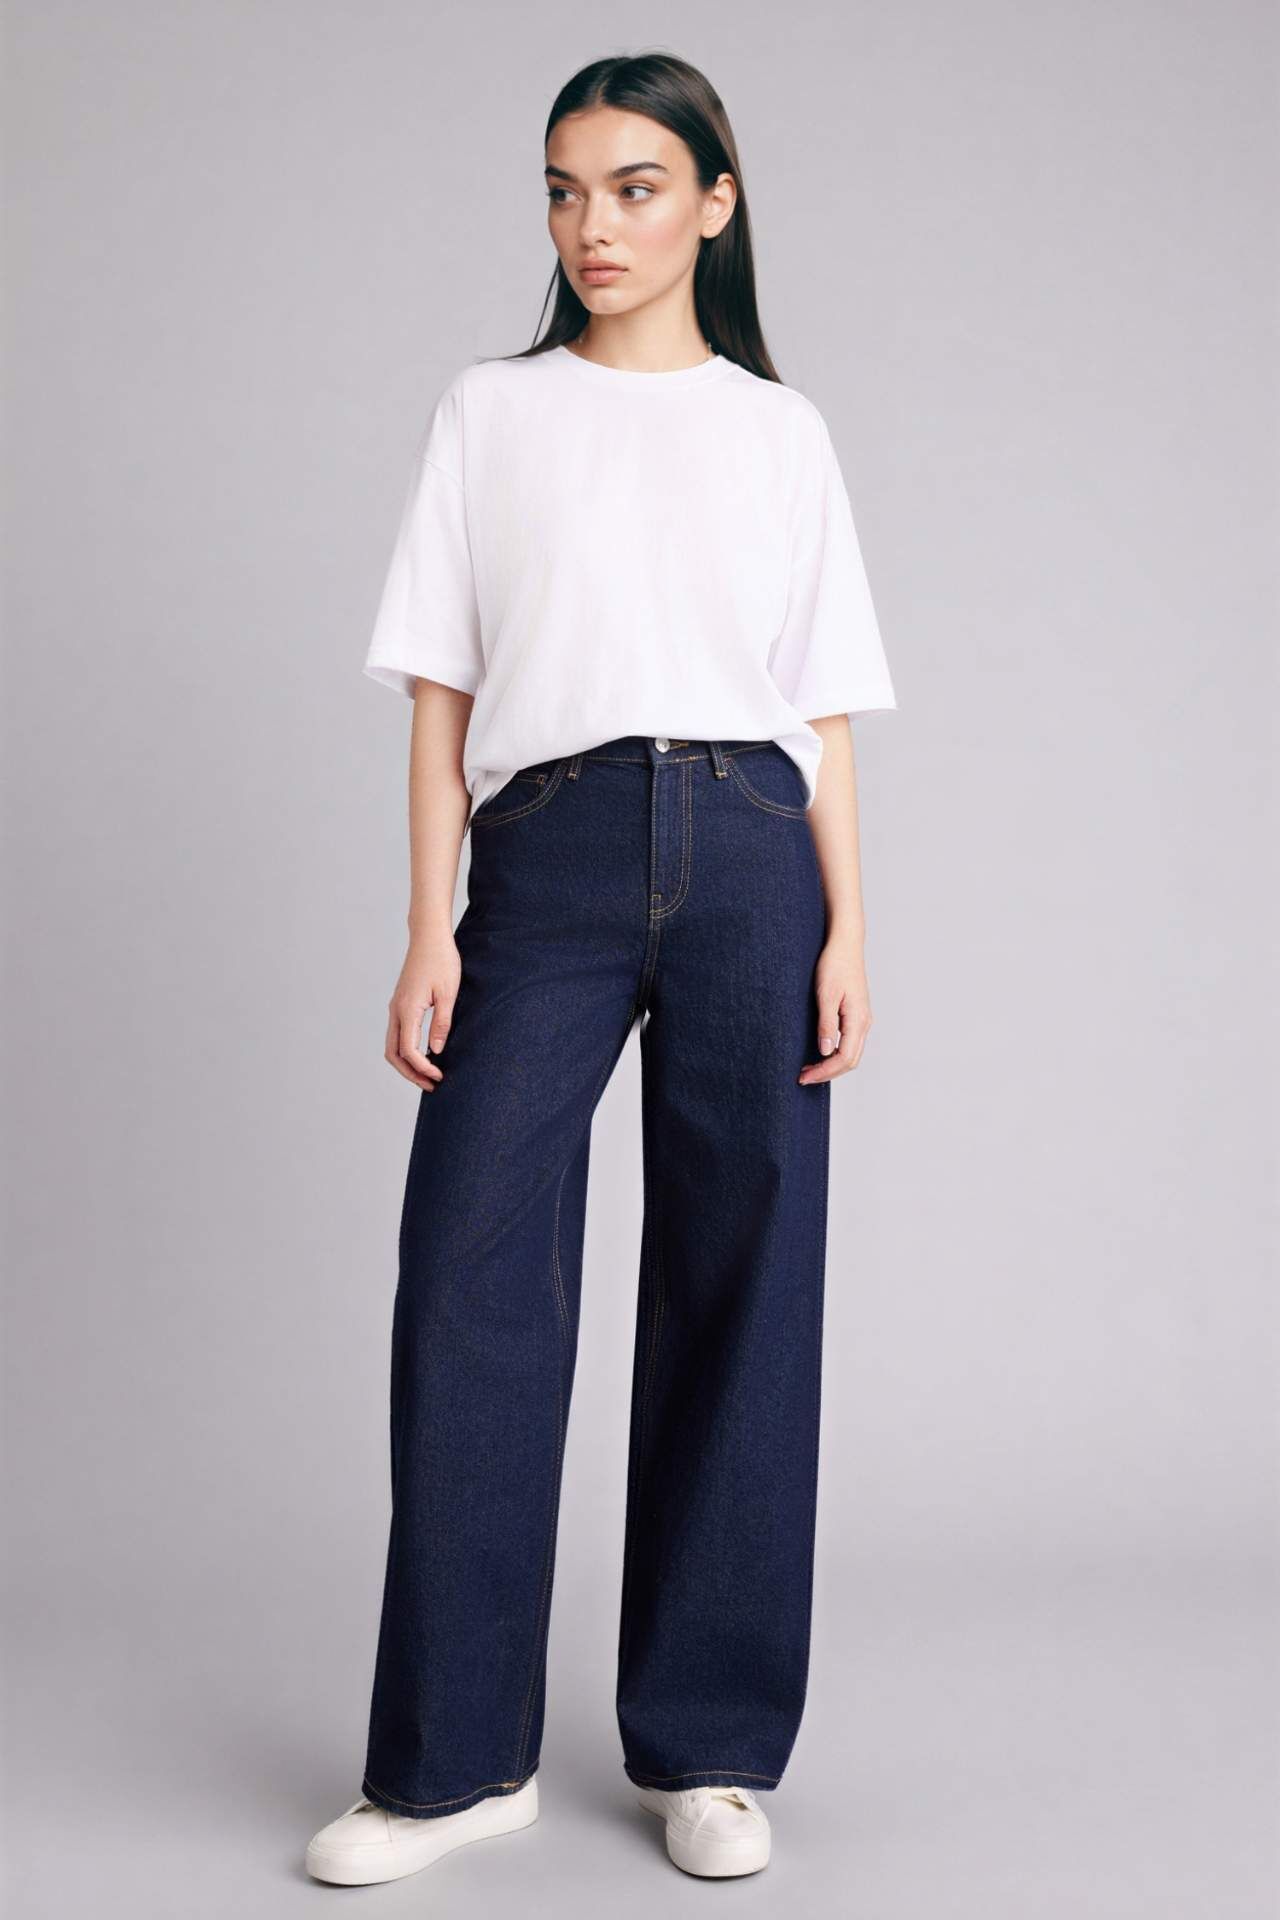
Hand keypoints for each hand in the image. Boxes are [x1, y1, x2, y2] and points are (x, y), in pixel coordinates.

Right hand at [384, 933, 461, 1089]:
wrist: (429, 936)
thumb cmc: (442, 961)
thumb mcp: (448, 993)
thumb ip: (441, 1023)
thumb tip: (436, 1051)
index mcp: (407, 1009)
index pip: (409, 1051)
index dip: (423, 1068)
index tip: (440, 1076)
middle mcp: (396, 1010)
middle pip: (393, 1054)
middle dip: (410, 1073)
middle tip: (431, 1085)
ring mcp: (395, 1007)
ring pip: (392, 1045)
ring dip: (407, 1064)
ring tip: (427, 1075)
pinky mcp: (400, 1003)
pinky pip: (397, 1034)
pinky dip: (406, 1050)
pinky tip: (425, 1054)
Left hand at [797, 935, 871, 1083]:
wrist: (845, 944)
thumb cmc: (834, 965)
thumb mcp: (825, 995)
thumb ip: (826, 1025)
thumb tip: (826, 1052)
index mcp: (858, 1019)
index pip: (844, 1058)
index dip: (824, 1072)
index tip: (804, 1077)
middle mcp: (864, 1022)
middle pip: (850, 1061)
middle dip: (827, 1073)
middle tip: (803, 1077)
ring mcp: (862, 1019)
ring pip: (851, 1053)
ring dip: (831, 1065)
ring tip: (809, 1068)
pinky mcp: (856, 1014)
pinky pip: (849, 1042)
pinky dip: (835, 1053)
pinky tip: (820, 1052)